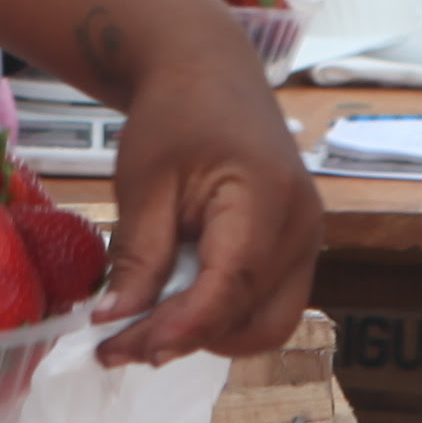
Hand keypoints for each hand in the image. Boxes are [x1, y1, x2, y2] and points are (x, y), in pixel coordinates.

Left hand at [91, 50, 324, 368]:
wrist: (210, 74)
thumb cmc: (177, 115)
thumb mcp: (144, 181)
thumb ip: (137, 257)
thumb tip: (115, 322)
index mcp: (267, 198)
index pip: (232, 287)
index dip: (181, 328)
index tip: (123, 348)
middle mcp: (302, 227)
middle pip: (258, 319)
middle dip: (192, 340)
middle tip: (121, 342)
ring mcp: (307, 240)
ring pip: (268, 323)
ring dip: (209, 335)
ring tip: (146, 323)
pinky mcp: (296, 249)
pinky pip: (267, 303)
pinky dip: (222, 316)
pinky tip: (175, 303)